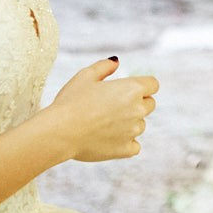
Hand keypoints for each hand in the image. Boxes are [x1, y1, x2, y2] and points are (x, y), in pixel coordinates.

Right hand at [43, 57, 158, 162]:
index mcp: (132, 89)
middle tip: (113, 106)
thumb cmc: (70, 101)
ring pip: (140, 125)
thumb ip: (104, 66)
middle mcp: (137, 110)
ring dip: (129, 124)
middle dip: (137, 103)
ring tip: (104, 123)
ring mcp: (133, 131)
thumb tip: (116, 62)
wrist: (59, 132)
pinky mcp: (125, 150)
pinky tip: (109, 139)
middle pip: (149, 104)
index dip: (142, 86)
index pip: (153, 84)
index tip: (128, 89)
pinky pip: (134, 146)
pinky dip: (126, 143)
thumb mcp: (85, 76)